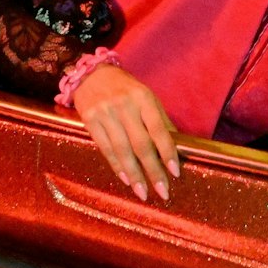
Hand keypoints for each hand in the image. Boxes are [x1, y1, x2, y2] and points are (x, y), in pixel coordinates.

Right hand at [71, 64, 179, 200]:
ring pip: (122, 150)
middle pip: (141, 144)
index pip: (158, 129)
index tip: (175, 173)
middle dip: (153, 170)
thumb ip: (160, 120)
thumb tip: (177, 147)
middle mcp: (124, 105)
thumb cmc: (125, 88)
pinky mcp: (89, 120)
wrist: (90, 74)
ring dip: (134, 174)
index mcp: (143, 98)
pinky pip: (105, 148)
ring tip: (143, 193)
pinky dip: (117, 166)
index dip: (167, 152)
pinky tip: (126, 179)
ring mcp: (105, 113)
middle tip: (163, 192)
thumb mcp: (146, 96)